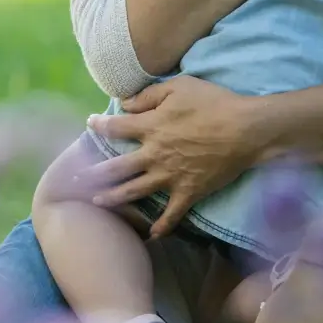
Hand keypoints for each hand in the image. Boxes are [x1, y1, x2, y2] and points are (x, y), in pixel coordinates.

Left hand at [83, 76, 261, 237]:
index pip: (116, 127)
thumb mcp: (180, 86)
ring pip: (134, 191)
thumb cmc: (214, 102)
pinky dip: (161, 227)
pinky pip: (171, 214)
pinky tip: (151, 235)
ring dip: (113, 199)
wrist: (247, 129)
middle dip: (93, 173)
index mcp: (151, 126)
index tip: (90, 125)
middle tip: (75, 179)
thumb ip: (149, 95)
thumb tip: (125, 103)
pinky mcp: (189, 192)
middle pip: (116, 167)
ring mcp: (171, 176)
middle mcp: (155, 154)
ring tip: (97, 203)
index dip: (99, 125)